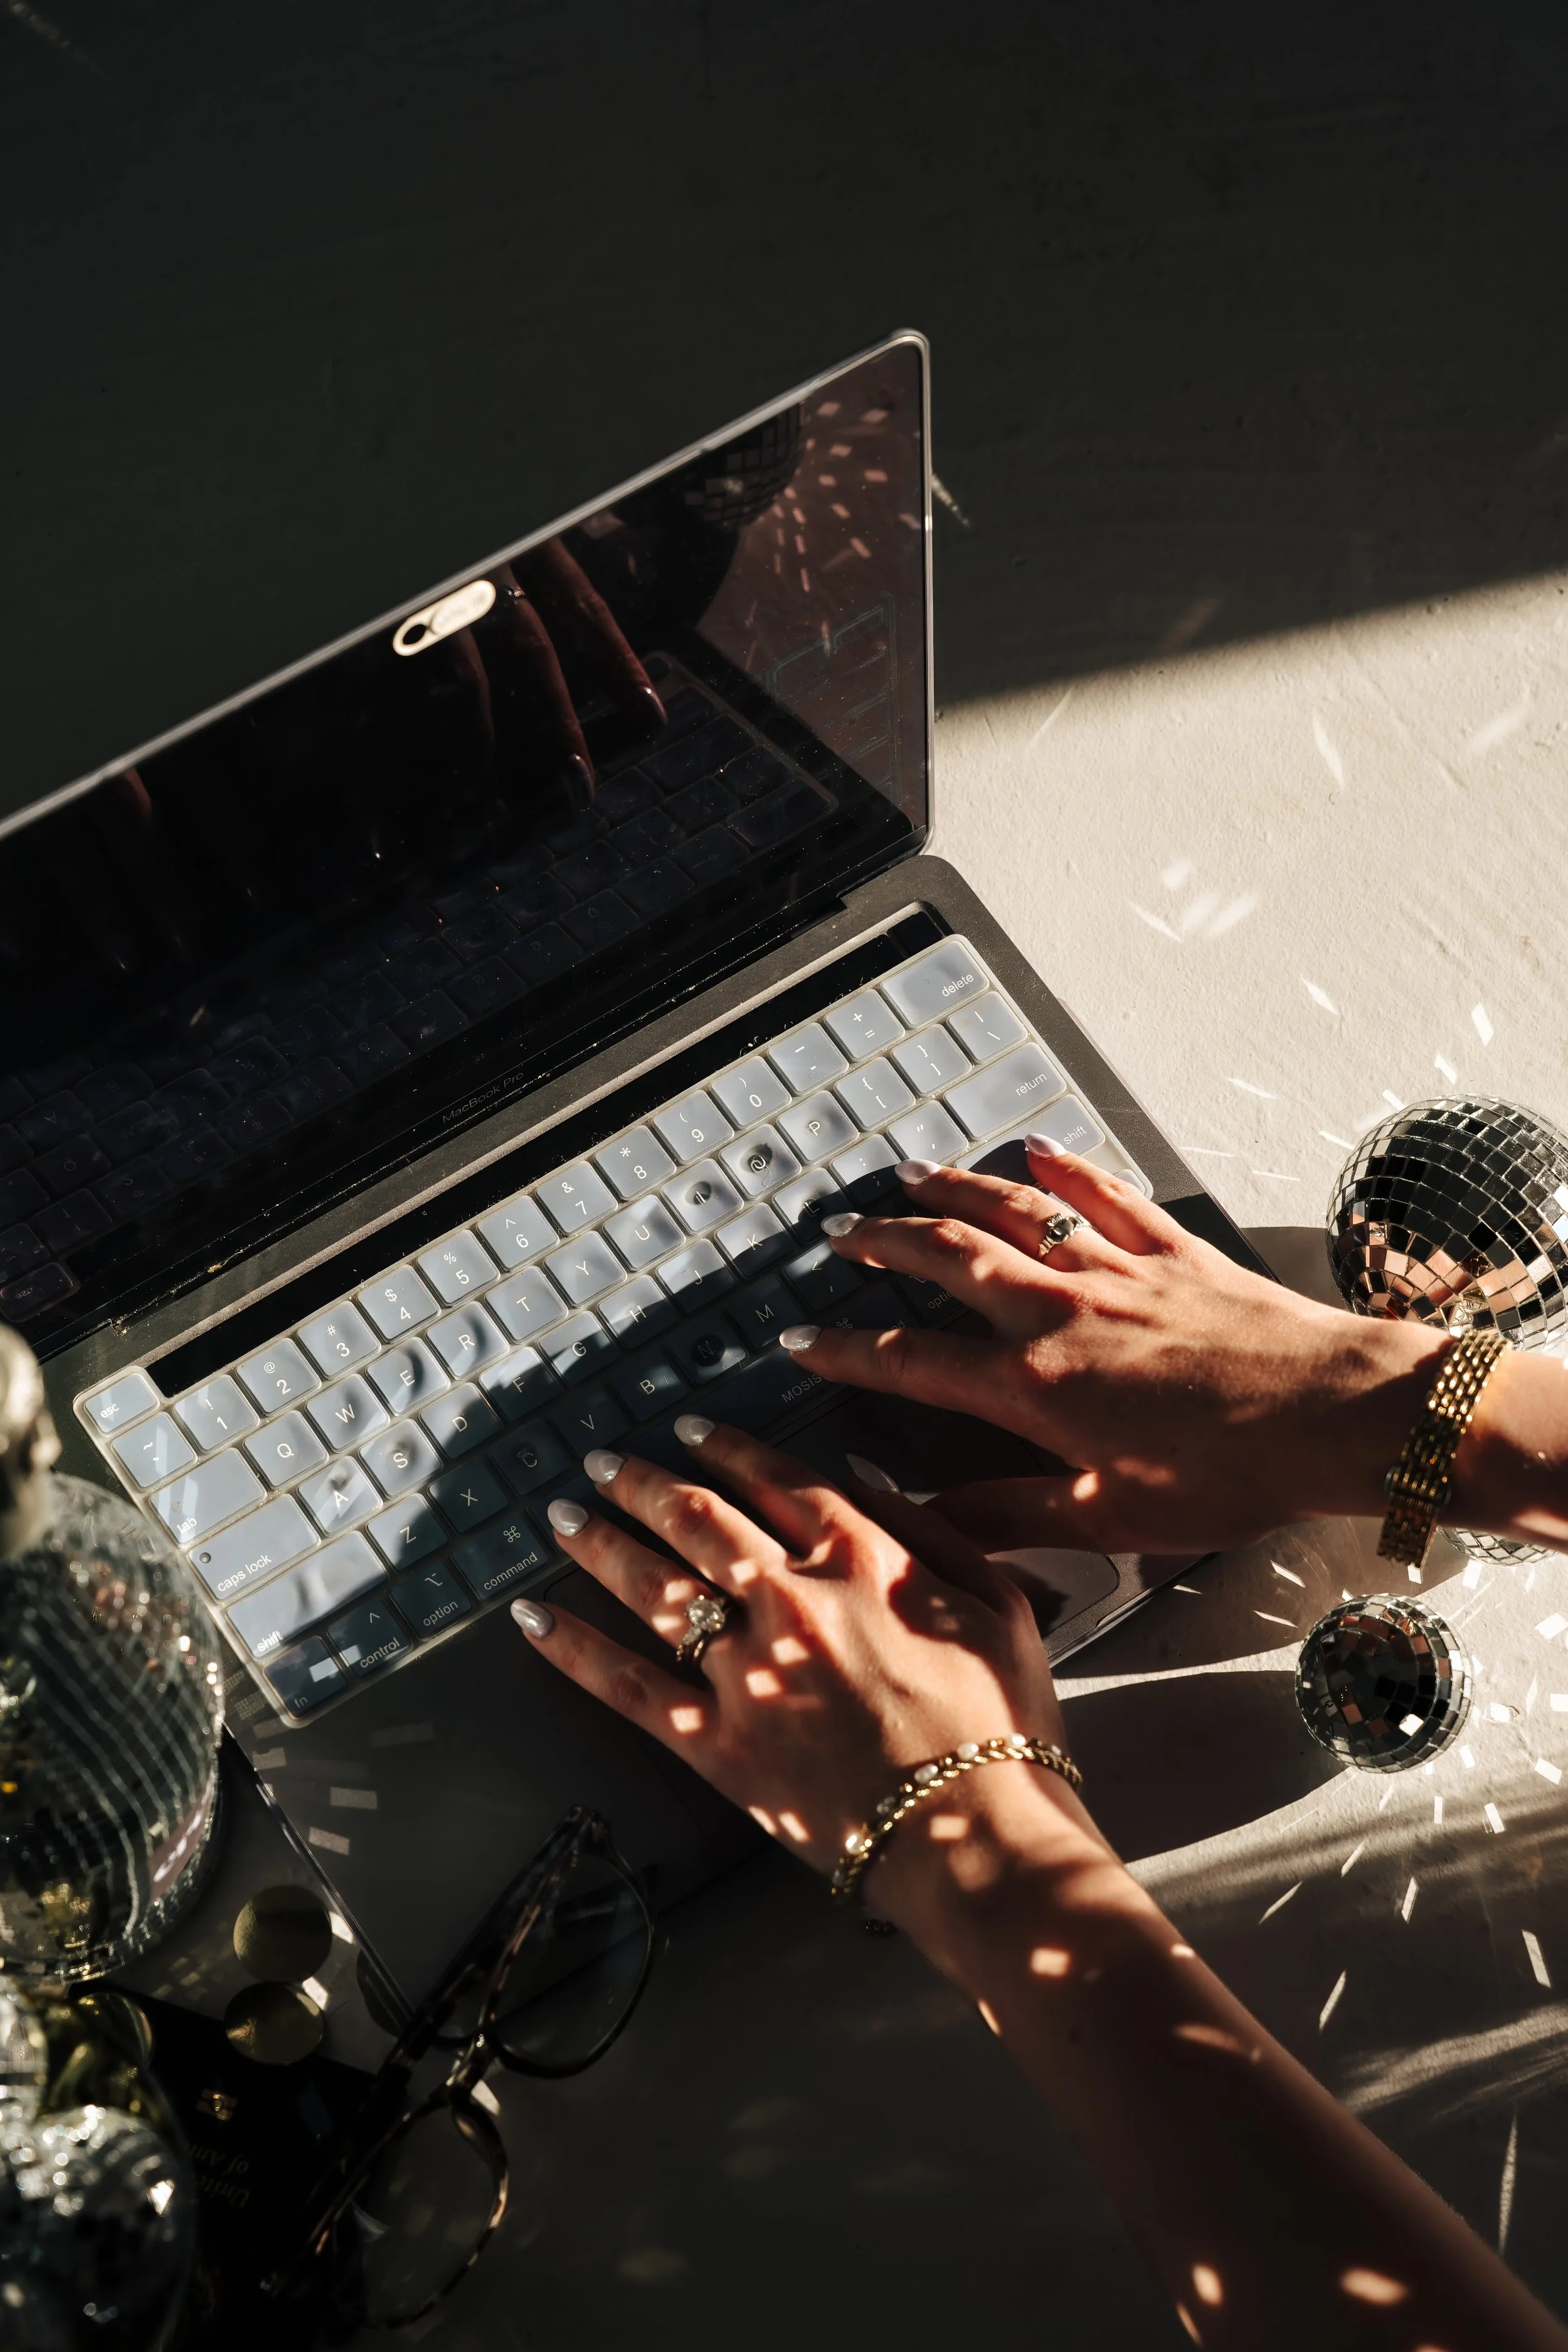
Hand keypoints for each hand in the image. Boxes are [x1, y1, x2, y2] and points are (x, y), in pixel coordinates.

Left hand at [511, 1423, 1094, 1897]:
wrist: (977, 1835)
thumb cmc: (1004, 1724)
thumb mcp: (999, 1601)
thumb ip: (928, 1529)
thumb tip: (860, 1475)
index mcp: (862, 1558)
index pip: (777, 1480)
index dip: (726, 1447)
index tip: (689, 1429)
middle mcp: (791, 1599)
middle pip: (699, 1520)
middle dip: (643, 1483)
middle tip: (602, 1463)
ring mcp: (746, 1673)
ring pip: (653, 1587)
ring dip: (599, 1543)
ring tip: (562, 1518)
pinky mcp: (717, 1745)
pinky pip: (627, 1688)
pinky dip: (573, 1648)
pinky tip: (532, 1619)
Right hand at [787, 1145, 1445, 1555]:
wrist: (1337, 1415)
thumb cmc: (1234, 1476)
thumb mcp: (1115, 1518)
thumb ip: (1016, 1514)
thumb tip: (933, 1523)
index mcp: (1037, 1386)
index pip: (914, 1362)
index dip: (848, 1350)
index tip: (802, 1340)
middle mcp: (1063, 1313)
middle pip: (949, 1260)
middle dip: (883, 1242)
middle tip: (839, 1232)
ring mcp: (1117, 1271)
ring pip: (1014, 1212)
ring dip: (951, 1189)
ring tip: (906, 1175)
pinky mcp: (1173, 1251)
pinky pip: (1105, 1194)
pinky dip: (1066, 1167)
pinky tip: (1037, 1149)